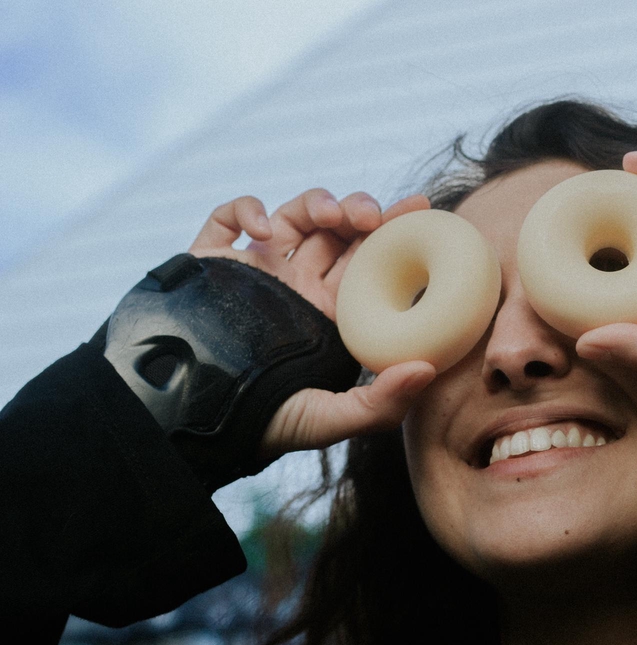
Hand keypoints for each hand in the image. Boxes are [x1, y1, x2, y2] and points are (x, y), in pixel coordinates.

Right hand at [189, 189, 436, 454]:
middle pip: (338, 231)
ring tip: (330, 216)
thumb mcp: (326, 420)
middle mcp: (297, 286)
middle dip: (360, 211)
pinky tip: (263, 231)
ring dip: (317, 203)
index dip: (395, 232)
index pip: (370, 262)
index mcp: (329, 313)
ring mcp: (256, 269)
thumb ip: (379, 404)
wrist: (185, 419)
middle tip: (373, 216)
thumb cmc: (260, 424)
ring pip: (294, 215)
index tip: (420, 210)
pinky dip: (246, 209)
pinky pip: (228, 217)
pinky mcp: (212, 259)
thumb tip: (428, 371)